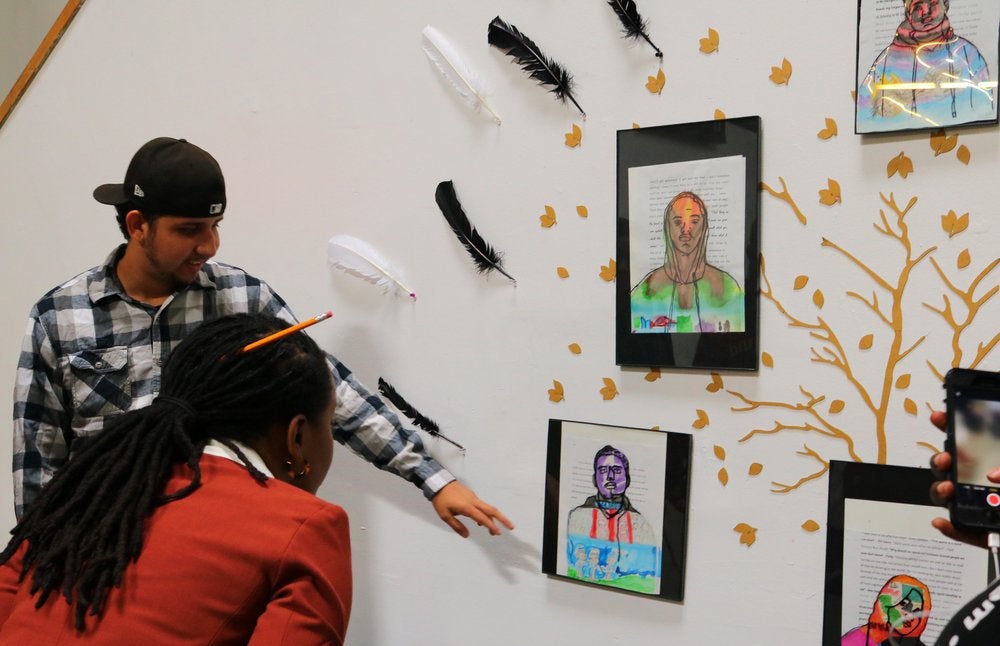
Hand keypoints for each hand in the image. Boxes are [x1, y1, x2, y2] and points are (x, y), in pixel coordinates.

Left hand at [430, 480, 514, 537]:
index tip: (498, 533)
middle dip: (502, 519)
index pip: (483, 518)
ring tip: (494, 530)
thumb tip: (467, 535)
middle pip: (492, 510)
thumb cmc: (441, 499)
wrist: (438, 483)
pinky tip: (481, 521)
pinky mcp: (471, 495)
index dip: (491, 526)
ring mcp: (473, 497)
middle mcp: (473, 501)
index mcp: (467, 507)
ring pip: (487, 507)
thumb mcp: (445, 515)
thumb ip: (457, 526)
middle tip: (511, 526)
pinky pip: (481, 505)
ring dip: (493, 518)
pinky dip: (485, 513)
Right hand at [928, 410, 999, 548]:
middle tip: (946, 458)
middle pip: (949, 470)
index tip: (940, 417)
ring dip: (940, 491)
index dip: (949, 428)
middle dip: (939, 461)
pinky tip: (943, 522)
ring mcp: (979, 508)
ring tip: (946, 489)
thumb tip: (992, 475)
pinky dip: (950, 528)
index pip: (966, 444)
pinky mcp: (983, 532)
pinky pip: (962, 531)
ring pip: (948, 499)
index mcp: (991, 467)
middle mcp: (982, 485)